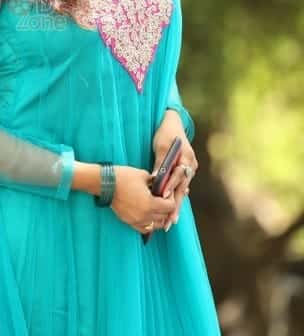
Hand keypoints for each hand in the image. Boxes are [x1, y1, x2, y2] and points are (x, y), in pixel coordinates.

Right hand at [109, 165, 175, 235]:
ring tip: (158, 208)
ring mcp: (137, 220)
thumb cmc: (124, 177)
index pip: (170, 207)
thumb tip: (162, 184)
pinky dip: (149, 224)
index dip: (171, 199)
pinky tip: (149, 216)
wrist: (105, 184)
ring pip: (156, 225)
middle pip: (164, 217)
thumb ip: (155, 181)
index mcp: (150, 203)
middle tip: (164, 199)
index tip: (167, 193)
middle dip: (167, 208)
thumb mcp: (143, 175)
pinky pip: (145, 228)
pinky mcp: (129, 222)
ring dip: (160, 218)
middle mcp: (145, 215)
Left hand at [151, 110, 198, 230]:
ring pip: (182, 190)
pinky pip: (182, 186)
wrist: (173, 124)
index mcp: (186, 158)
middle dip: (176, 205)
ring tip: (171, 221)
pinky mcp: (186, 171)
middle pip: (182, 188)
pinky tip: (173, 210)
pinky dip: (176, 197)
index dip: (171, 187)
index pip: (178, 175)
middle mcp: (191, 165)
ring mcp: (190, 169)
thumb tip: (155, 179)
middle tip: (170, 221)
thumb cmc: (165, 134)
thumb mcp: (160, 146)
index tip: (165, 199)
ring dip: (176, 205)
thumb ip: (160, 163)